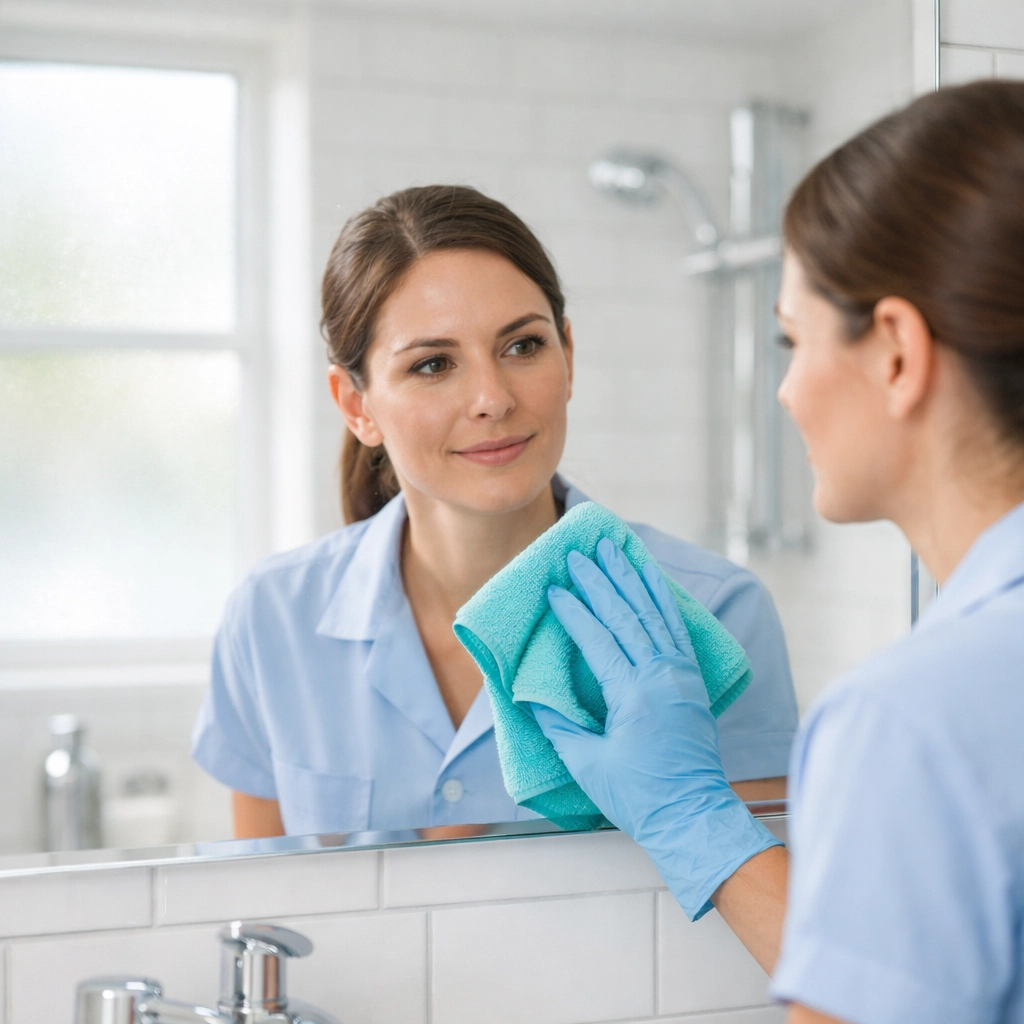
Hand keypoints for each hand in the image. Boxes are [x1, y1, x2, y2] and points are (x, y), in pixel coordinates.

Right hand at [530, 538, 781, 919]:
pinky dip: (663, 599)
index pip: (599, 640)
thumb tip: (530, 694)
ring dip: (632, 579)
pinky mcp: (692, 679)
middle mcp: (661, 676)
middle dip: (600, 582)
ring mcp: (681, 675)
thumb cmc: (638, 796)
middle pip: (626, 617)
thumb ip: (558, 725)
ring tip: (615, 550)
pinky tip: (651, 579)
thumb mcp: (587, 765)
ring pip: (654, 614)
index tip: (554, 589)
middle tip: (579, 554)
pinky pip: (676, 628)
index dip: (574, 613)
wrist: (693, 815)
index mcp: (633, 695)